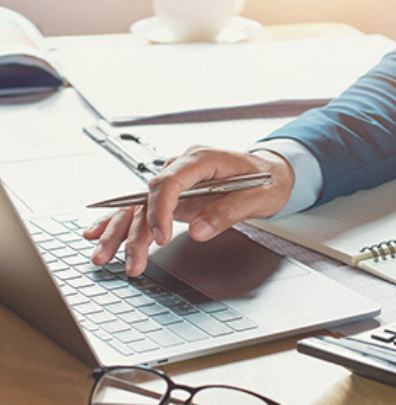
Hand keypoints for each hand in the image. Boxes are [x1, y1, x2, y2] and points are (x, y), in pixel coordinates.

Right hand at [83, 146, 294, 276]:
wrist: (271, 173)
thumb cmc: (266, 179)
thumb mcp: (257, 196)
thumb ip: (227, 212)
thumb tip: (198, 231)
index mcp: (202, 159)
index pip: (169, 182)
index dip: (159, 210)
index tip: (160, 237)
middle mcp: (183, 167)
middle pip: (147, 197)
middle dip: (133, 230)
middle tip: (131, 260)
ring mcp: (177, 182)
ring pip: (139, 205)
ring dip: (120, 232)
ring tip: (104, 256)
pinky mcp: (175, 196)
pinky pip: (144, 208)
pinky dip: (122, 222)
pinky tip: (100, 233)